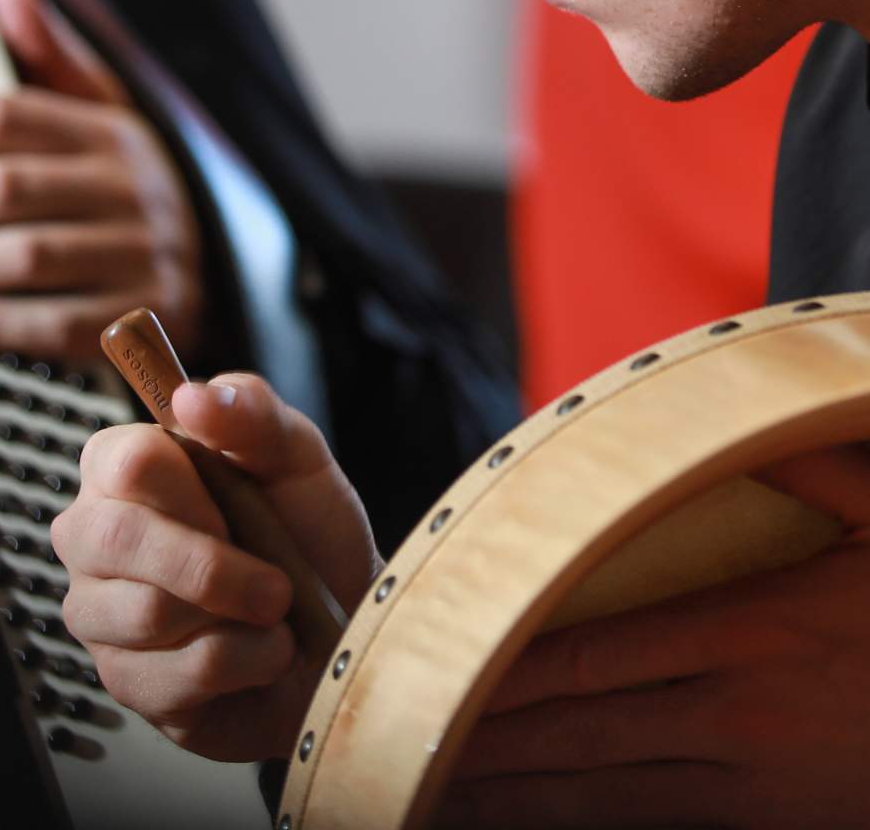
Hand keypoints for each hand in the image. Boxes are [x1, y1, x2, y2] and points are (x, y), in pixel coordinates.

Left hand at [0, 0, 205, 363]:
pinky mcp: (146, 320)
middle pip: (9, 188)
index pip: (9, 117)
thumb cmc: (128, 190)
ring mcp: (145, 254)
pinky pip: (59, 324)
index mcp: (113, 128)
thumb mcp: (103, 111)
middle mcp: (133, 187)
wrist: (220, 272)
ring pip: (27, 256)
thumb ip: (48, 54)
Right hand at [52, 372, 379, 761]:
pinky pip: (179, 673)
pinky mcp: (124, 680)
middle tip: (276, 581)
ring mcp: (99, 611)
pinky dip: (245, 662)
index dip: (191, 489)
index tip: (238, 501)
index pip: (124, 460)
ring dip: (239, 615)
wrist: (340, 629)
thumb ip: (251, 409)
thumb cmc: (306, 532)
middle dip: (215, 565)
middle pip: (119, 538)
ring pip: (150, 612)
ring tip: (270, 610)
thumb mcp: (296, 455)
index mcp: (122, 464)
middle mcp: (93, 534)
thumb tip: (190, 396)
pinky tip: (258, 652)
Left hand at [437, 444, 869, 828]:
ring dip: (519, 792)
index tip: (438, 664)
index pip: (593, 648)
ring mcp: (752, 780)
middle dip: (484, 736)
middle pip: (578, 728)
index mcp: (750, 627)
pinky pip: (657, 824)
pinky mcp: (774, 822)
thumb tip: (742, 418)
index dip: (506, 666)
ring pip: (606, 790)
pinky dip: (585, 822)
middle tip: (398, 739)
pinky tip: (536, 818)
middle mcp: (734, 711)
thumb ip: (811, 463)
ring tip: (438, 788)